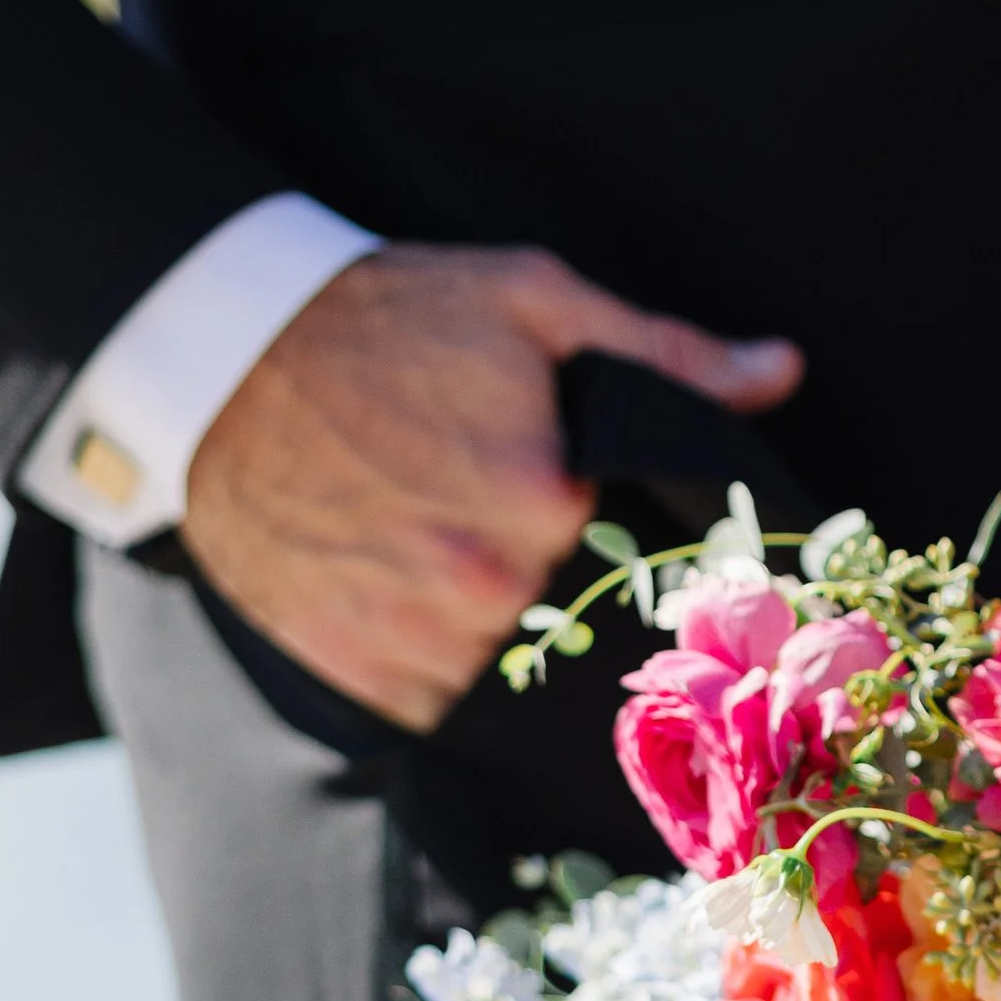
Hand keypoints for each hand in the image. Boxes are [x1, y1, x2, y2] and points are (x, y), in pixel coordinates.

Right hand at [182, 245, 803, 729]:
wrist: (219, 354)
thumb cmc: (387, 317)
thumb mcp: (531, 301)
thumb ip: (665, 351)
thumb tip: (782, 370)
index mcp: (545, 498)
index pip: (643, 557)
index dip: (626, 532)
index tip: (593, 506)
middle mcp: (484, 585)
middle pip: (579, 617)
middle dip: (560, 577)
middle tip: (497, 511)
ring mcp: (414, 637)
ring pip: (510, 666)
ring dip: (497, 623)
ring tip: (443, 541)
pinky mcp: (355, 672)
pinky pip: (436, 699)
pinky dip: (432, 659)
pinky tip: (404, 587)